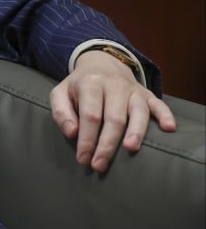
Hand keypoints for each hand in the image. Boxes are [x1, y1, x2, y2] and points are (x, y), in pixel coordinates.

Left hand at [50, 50, 175, 171]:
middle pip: (114, 117)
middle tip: (100, 165)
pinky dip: (165, 115)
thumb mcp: (60, 93)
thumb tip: (72, 132)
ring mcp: (133, 89)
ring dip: (136, 131)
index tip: (83, 158)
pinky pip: (159, 104)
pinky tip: (169, 128)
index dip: (87, 139)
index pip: (90, 115)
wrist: (101, 63)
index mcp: (90, 84)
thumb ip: (61, 112)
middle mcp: (114, 85)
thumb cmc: (79, 86)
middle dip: (107, 144)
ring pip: (138, 111)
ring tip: (130, 148)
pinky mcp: (147, 94)